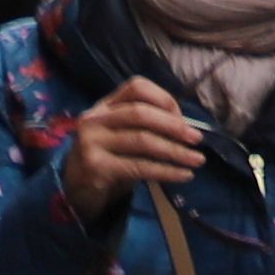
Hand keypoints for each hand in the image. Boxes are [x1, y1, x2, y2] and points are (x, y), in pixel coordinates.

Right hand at [63, 79, 208, 208]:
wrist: (77, 187)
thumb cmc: (110, 156)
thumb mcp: (126, 134)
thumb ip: (149, 124)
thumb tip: (190, 127)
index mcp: (105, 105)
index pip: (137, 87)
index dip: (165, 99)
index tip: (184, 118)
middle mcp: (94, 119)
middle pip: (140, 113)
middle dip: (174, 126)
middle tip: (197, 139)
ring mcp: (91, 142)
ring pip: (142, 141)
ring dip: (176, 152)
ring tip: (198, 160)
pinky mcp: (94, 166)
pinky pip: (138, 166)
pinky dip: (166, 171)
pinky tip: (183, 175)